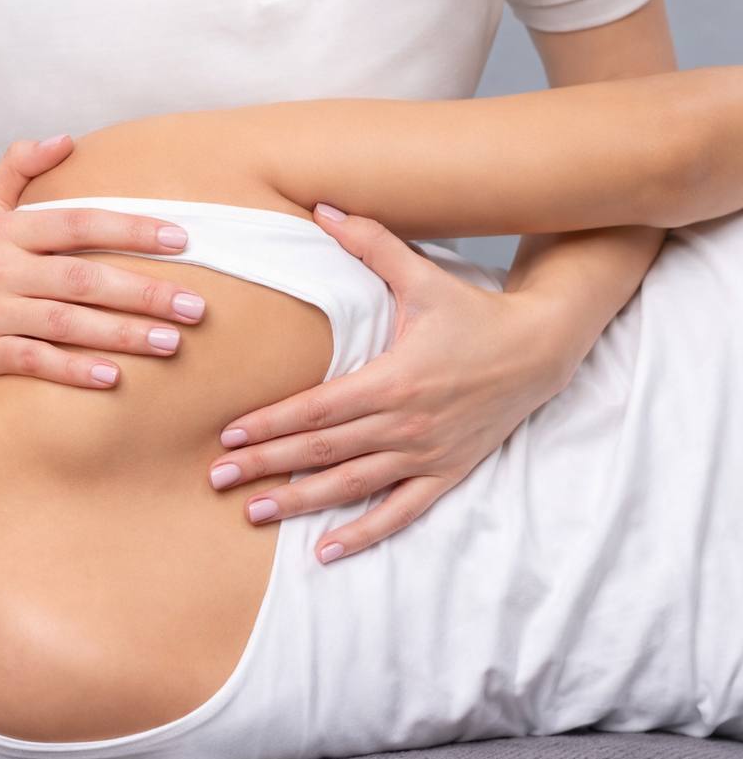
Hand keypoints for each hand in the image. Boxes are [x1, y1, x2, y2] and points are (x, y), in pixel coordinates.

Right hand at [0, 135, 205, 387]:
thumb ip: (20, 166)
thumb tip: (65, 139)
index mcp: (9, 230)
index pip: (79, 223)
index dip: (131, 229)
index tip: (181, 239)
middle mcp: (1, 270)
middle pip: (83, 279)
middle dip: (143, 293)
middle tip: (194, 307)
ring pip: (67, 324)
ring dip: (122, 334)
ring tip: (172, 343)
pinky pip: (37, 363)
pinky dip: (74, 371)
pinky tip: (114, 376)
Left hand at [209, 205, 581, 562]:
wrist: (540, 348)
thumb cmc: (473, 313)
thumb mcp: (421, 277)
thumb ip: (370, 244)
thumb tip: (324, 207)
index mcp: (393, 378)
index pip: (317, 409)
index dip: (271, 424)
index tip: (229, 435)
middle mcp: (405, 424)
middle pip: (323, 451)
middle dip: (266, 465)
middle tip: (217, 478)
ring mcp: (425, 455)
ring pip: (351, 486)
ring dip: (300, 502)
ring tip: (253, 512)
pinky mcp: (445, 474)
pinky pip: (399, 514)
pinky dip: (363, 534)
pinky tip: (325, 551)